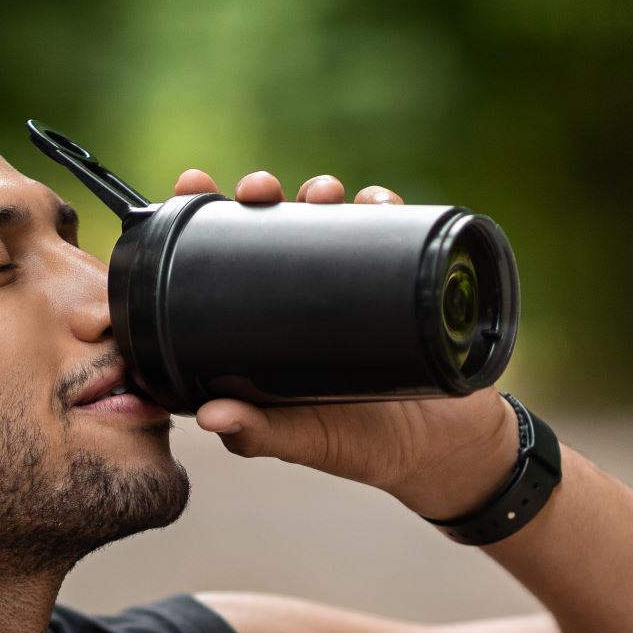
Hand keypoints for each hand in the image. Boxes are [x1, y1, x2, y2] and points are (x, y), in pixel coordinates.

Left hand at [168, 166, 519, 520]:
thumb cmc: (356, 443)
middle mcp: (303, 292)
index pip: (223, 259)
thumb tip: (209, 418)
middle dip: (262, 192)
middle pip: (273, 223)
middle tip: (260, 188)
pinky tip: (375, 201)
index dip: (204, 221)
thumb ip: (255, 433)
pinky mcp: (402, 276)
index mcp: (264, 321)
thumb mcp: (300, 439)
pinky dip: (382, 205)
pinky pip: (392, 228)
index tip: (192, 185)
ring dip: (319, 190)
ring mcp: (352, 280)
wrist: (439, 448)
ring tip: (322, 192)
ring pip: (328, 215)